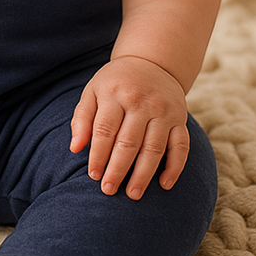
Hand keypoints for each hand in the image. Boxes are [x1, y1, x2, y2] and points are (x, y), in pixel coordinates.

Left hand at [70, 55, 188, 198]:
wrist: (152, 62)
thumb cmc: (116, 82)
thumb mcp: (93, 91)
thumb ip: (82, 118)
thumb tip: (75, 148)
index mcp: (116, 94)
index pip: (105, 130)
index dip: (98, 155)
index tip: (93, 175)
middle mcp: (141, 101)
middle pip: (128, 142)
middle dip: (118, 169)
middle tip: (109, 190)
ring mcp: (163, 111)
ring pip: (154, 148)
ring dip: (143, 174)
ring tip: (133, 194)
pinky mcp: (180, 119)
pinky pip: (181, 147)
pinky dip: (175, 167)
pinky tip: (164, 185)